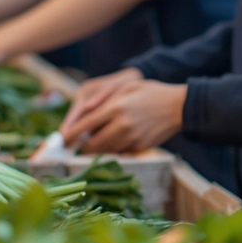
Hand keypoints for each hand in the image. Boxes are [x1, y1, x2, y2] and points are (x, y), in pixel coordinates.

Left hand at [62, 80, 185, 152]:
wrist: (178, 107)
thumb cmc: (150, 93)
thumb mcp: (126, 89)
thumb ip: (104, 102)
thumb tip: (83, 116)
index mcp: (116, 108)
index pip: (85, 125)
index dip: (71, 134)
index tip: (62, 139)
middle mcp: (122, 126)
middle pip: (92, 144)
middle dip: (83, 146)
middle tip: (79, 144)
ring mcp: (131, 139)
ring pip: (104, 151)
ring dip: (96, 149)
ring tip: (94, 143)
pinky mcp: (139, 148)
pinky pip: (119, 153)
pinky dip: (112, 150)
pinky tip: (113, 142)